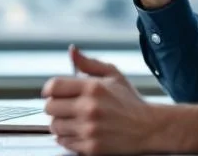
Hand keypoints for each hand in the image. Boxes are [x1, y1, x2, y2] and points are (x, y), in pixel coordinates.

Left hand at [42, 45, 159, 154]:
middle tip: (65, 107)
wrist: (148, 128)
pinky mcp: (91, 147)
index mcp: (93, 88)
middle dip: (55, 106)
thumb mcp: (113, 75)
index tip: (53, 93)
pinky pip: (64, 142)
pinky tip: (79, 131)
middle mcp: (89, 108)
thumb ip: (89, 63)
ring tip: (73, 120)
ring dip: (60, 123)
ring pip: (54, 127)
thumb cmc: (130, 101)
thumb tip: (72, 51)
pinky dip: (68, 137)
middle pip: (50, 108)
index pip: (54, 87)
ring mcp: (89, 129)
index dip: (49, 90)